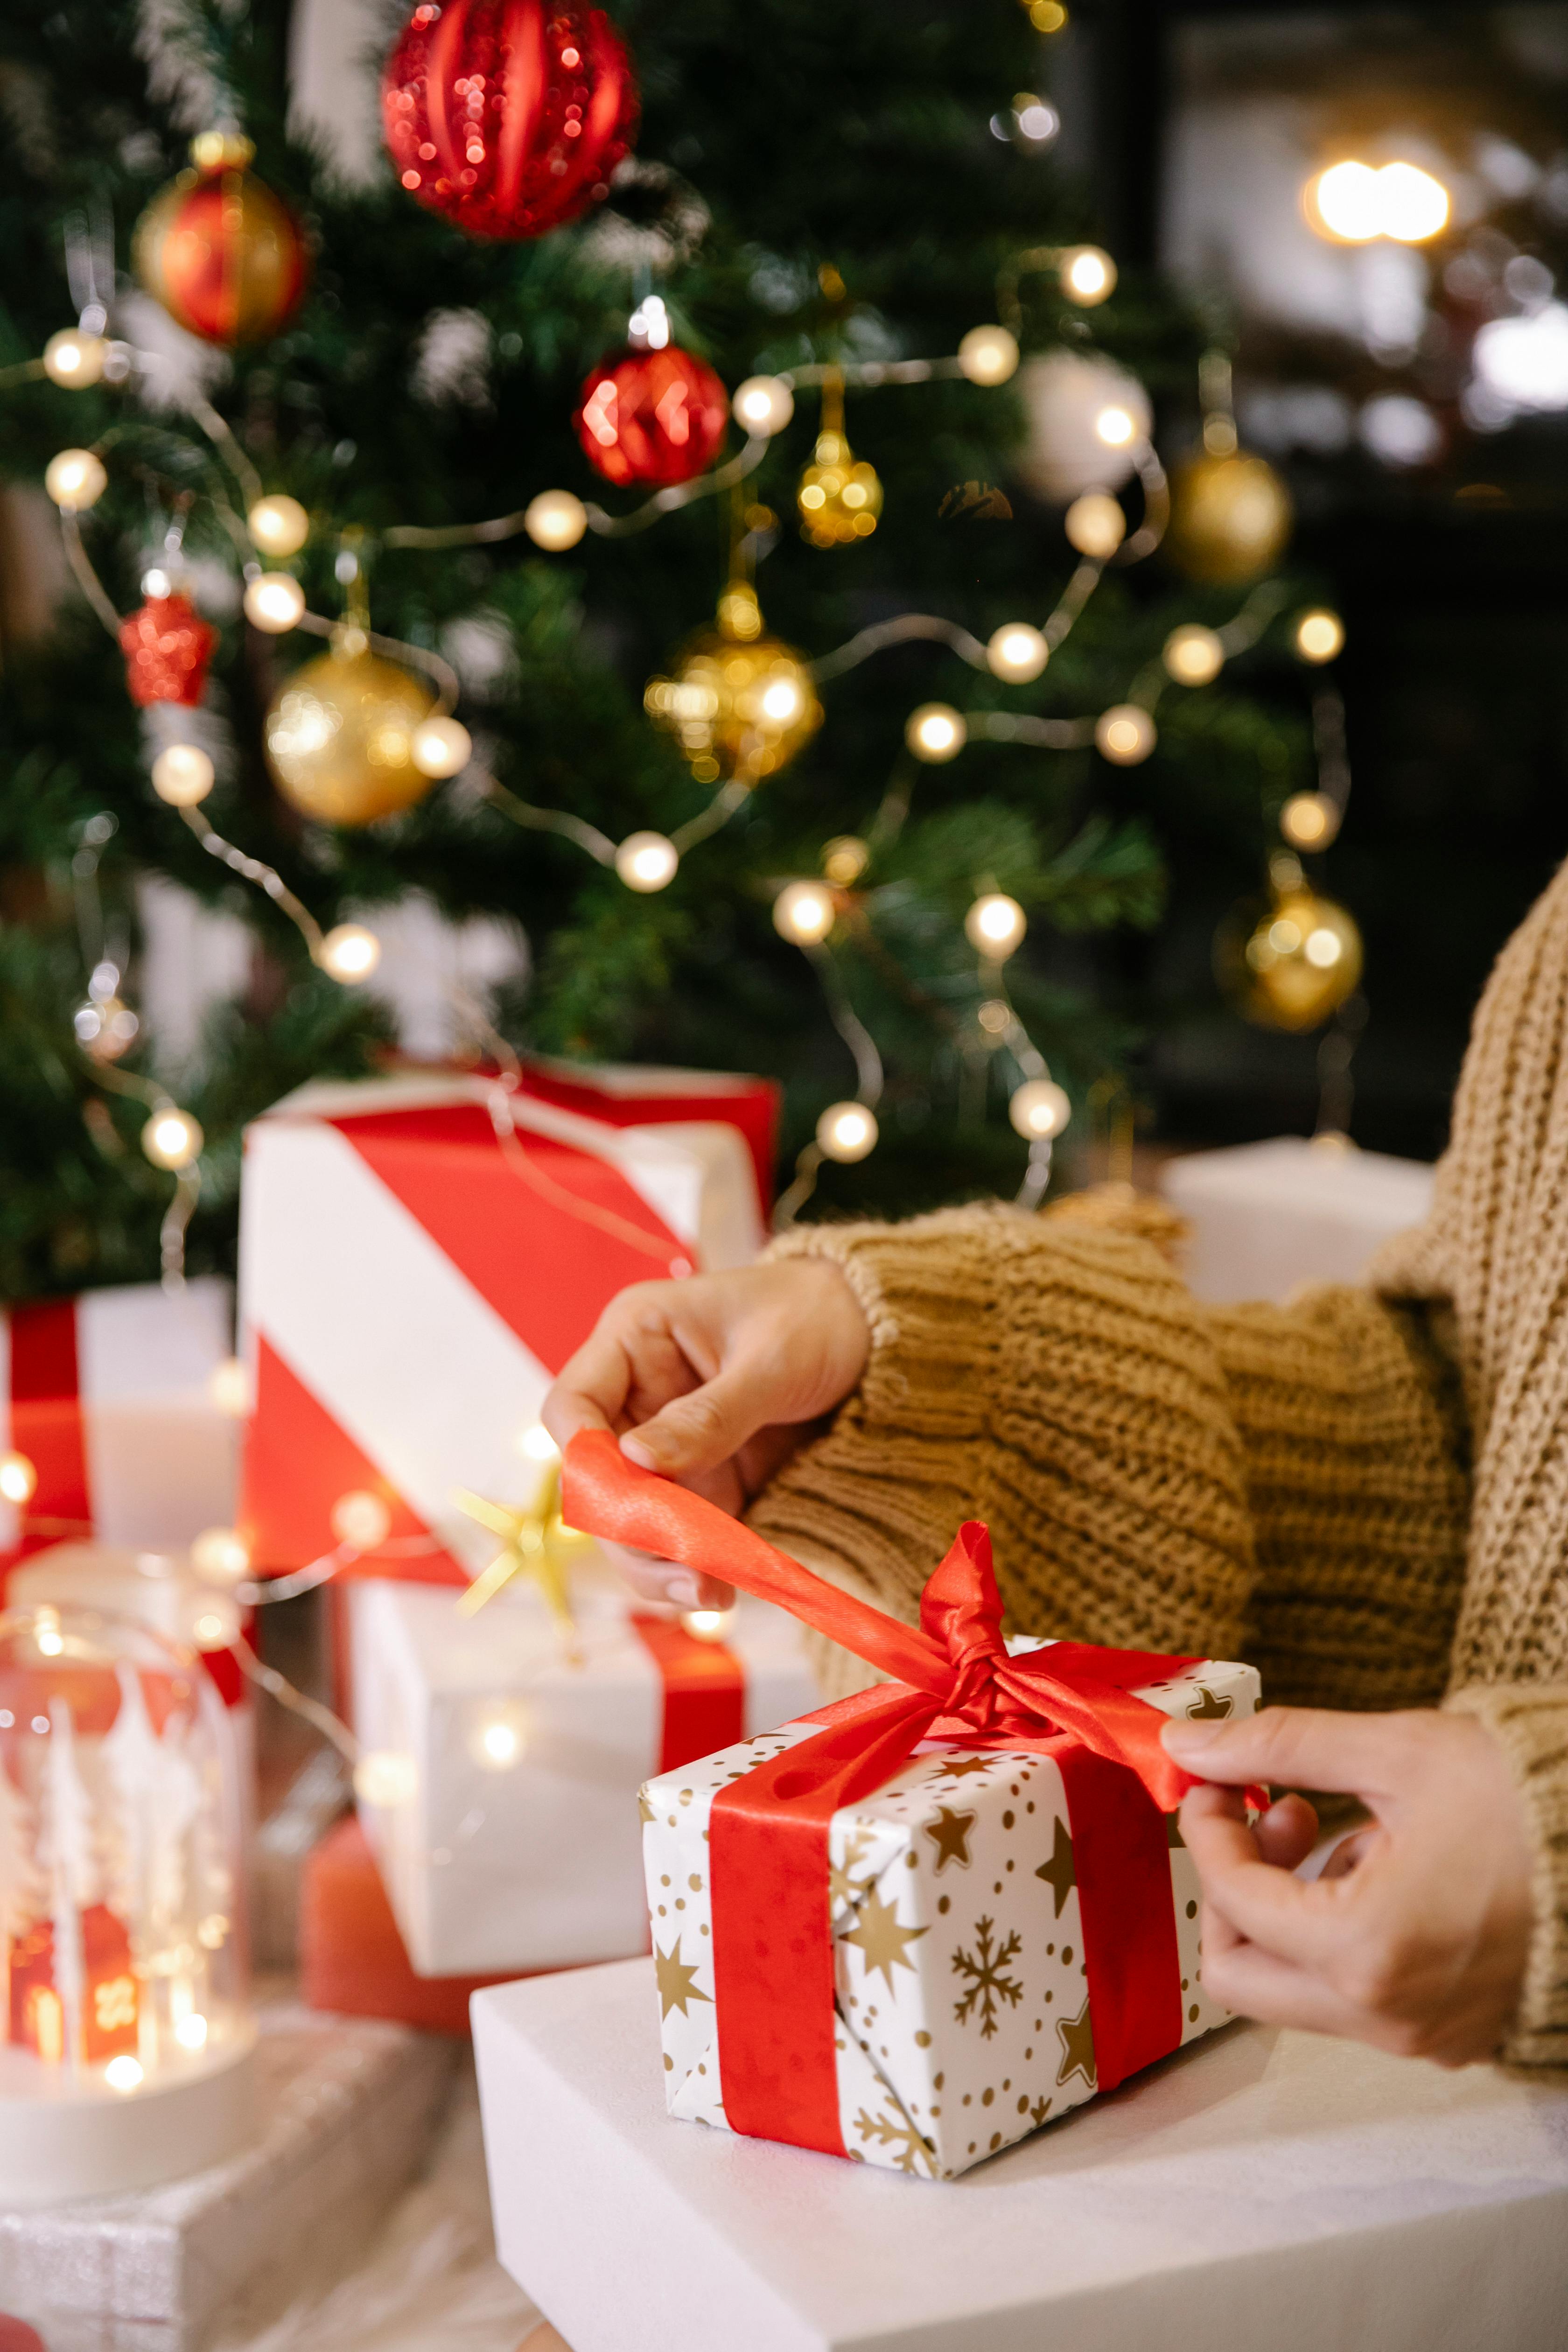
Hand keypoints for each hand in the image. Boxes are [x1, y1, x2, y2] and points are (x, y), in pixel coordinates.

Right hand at [542, 1258, 869, 1609]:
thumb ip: (708, 1415)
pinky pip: (681, 1533)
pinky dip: (696, 1565)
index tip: (619, 1504)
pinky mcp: (703, 1482)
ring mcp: (666, 1444)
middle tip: (682, 1574)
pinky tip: (725, 1590)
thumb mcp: (771, 1360)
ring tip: (711, 1594)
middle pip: (597, 1479)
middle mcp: (637, 1395)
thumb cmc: (816, 1317)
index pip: (574, 1405)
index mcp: (634, 1337)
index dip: (583, 1459)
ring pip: (633, 1518)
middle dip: (630, 1533)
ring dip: (661, 1562)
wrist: (872, 1330)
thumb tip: (636, 1462)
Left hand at [1161, 1705, 1532, 2066]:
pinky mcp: (1447, 2034)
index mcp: (1367, 1947)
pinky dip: (1336, 1936)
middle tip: (1273, 1817)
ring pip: (1294, 1989)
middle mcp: (1387, 2013)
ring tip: (1342, 1830)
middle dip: (1234, 1889)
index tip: (1217, 1782)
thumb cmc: (1525, 1796)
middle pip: (1241, 1975)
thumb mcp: (1394, 1751)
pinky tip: (1381, 1868)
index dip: (1209, 1829)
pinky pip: (1351, 1998)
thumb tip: (1188, 1741)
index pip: (1232, 1898)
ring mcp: (1420, 2034)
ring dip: (1287, 1907)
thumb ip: (1277, 1747)